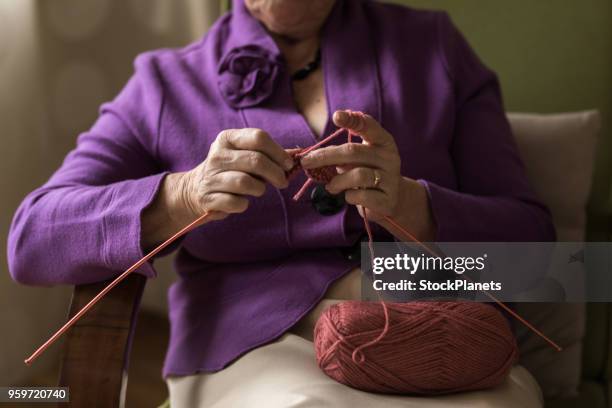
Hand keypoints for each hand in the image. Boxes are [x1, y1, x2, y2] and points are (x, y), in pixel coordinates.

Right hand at [179, 128, 293, 221]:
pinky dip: (244, 204)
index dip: (278, 152)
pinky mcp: (208, 198)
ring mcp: (210, 177)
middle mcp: (217, 155)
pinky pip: (236, 202)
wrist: (195, 190)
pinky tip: (242, 201)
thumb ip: (268, 153)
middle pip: (255, 160)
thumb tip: (297, 155)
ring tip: (258, 190)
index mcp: (227, 138)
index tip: (288, 164)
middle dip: (275, 173)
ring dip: (259, 189)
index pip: (258, 137)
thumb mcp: (244, 155)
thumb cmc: (230, 170)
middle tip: (282, 182)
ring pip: (246, 182)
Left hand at [300, 110, 435, 240]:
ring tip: (330, 186)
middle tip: (306, 162)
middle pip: (353, 151)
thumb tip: (312, 156)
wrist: (391, 200)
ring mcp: (390, 179)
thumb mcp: (359, 159)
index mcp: (383, 142)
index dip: (352, 120)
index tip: (336, 116)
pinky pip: (360, 195)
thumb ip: (342, 152)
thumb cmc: (368, 173)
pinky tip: (348, 195)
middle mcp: (389, 157)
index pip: (368, 126)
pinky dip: (348, 196)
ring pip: (357, 175)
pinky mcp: (386, 200)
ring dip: (337, 181)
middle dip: (325, 156)